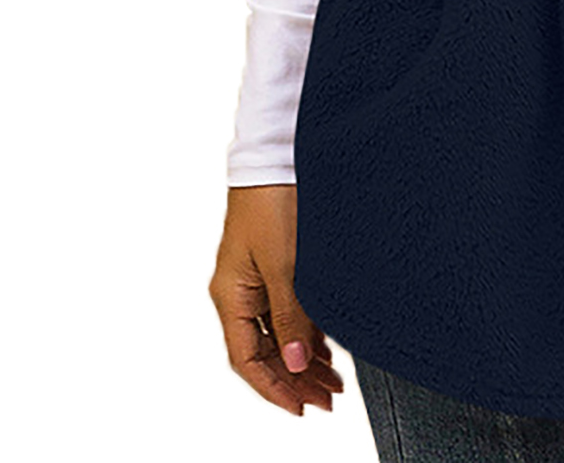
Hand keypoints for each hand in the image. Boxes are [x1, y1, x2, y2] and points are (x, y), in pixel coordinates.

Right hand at [209, 184, 344, 414]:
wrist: (276, 156)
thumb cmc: (272, 201)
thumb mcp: (284, 263)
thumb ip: (291, 314)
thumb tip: (295, 363)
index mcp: (230, 296)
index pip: (247, 359)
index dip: (274, 388)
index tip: (302, 408)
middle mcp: (239, 292)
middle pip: (264, 351)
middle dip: (294, 378)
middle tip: (328, 398)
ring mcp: (255, 279)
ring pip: (277, 333)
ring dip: (303, 358)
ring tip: (332, 380)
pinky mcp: (272, 264)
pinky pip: (286, 311)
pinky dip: (305, 331)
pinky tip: (325, 346)